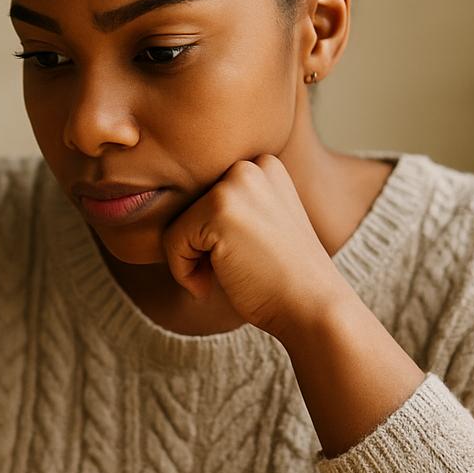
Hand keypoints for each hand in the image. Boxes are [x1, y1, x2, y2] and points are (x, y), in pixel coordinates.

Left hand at [160, 154, 348, 341]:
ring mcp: (237, 183)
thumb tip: (160, 202)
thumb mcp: (259, 227)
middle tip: (233, 271)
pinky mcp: (220, 207)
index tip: (242, 260)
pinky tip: (213, 284)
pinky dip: (183, 272)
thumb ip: (227, 208)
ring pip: (177, 224)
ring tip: (226, 276)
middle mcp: (251, 164)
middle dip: (199, 246)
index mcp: (264, 165)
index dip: (211, 238)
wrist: (313, 307)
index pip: (204, 199)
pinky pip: (171, 241)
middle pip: (188, 208)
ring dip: (190, 260)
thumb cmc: (281, 280)